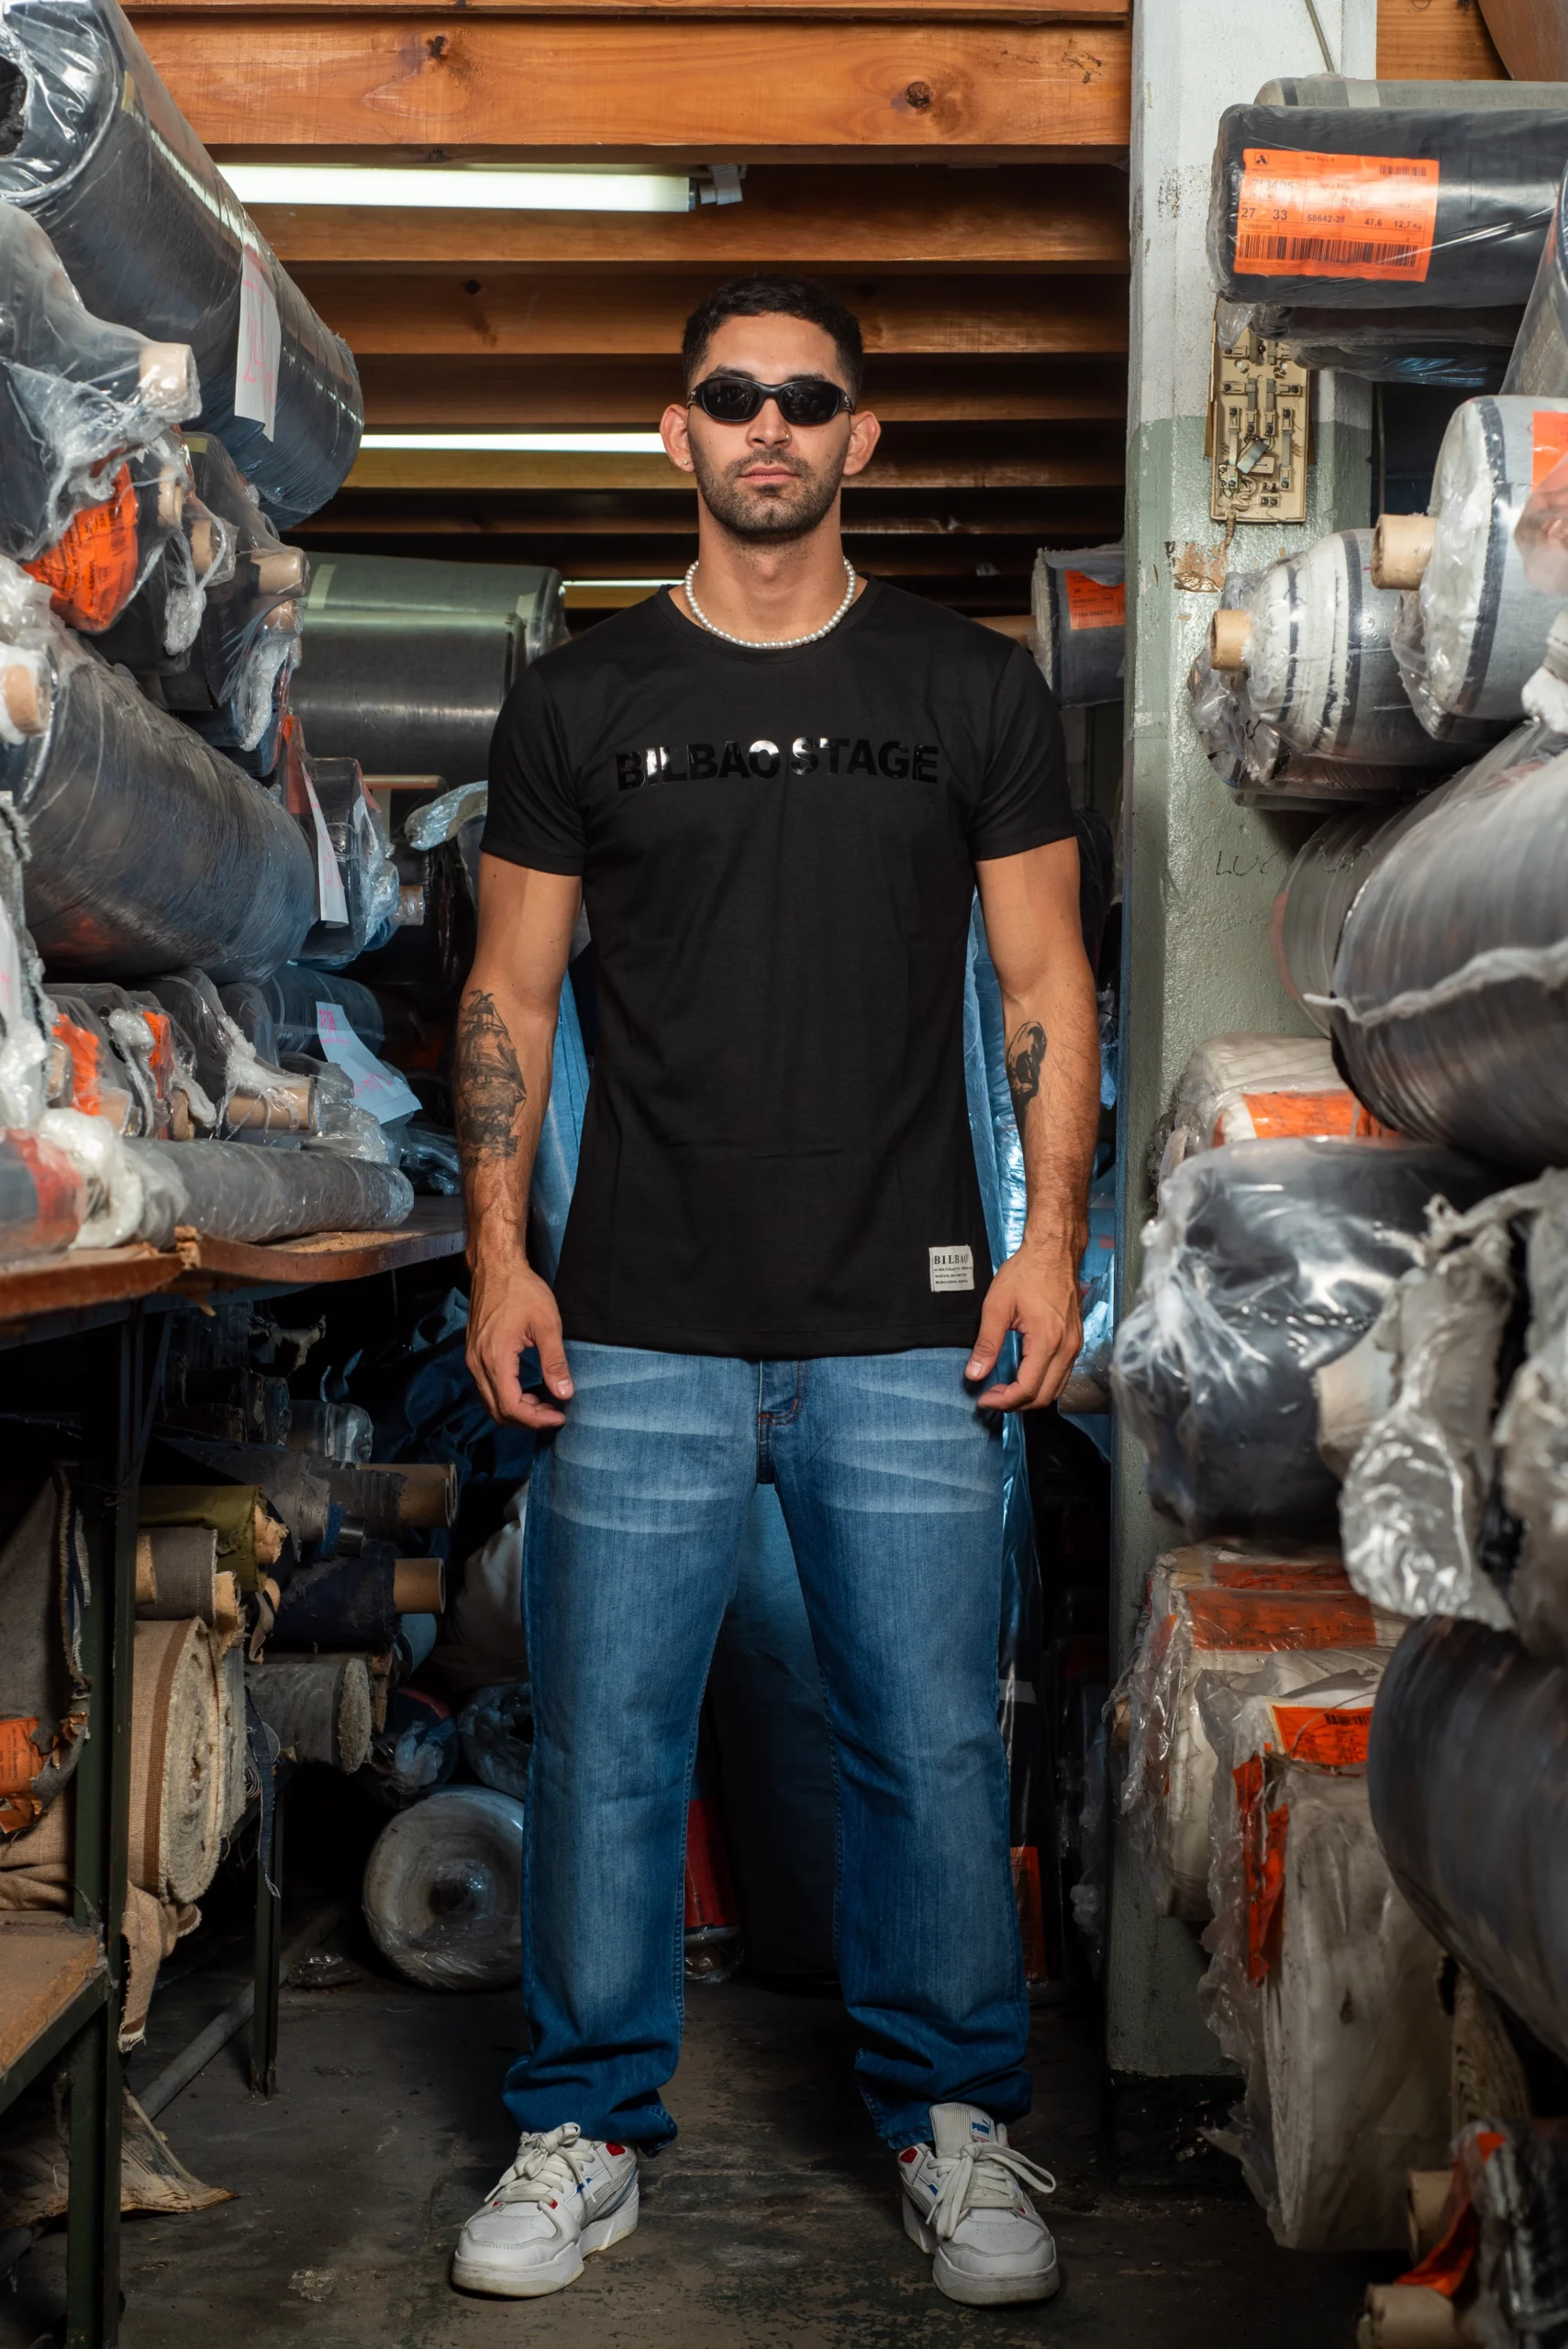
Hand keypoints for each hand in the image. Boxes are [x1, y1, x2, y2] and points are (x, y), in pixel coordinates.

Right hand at [466, 1246, 574, 1428]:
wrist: (495, 1267)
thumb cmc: (522, 1290)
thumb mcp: (547, 1324)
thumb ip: (555, 1362)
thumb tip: (565, 1393)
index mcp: (496, 1358)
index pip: (511, 1406)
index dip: (536, 1419)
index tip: (560, 1415)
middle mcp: (478, 1364)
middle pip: (497, 1411)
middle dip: (527, 1420)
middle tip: (554, 1413)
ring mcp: (472, 1360)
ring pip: (490, 1402)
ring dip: (516, 1410)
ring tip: (543, 1405)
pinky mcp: (473, 1354)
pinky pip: (486, 1388)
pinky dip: (506, 1398)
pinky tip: (527, 1391)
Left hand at [965, 1238, 1084, 1411]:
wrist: (1054, 1251)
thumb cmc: (1026, 1273)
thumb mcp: (997, 1306)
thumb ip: (986, 1343)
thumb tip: (974, 1373)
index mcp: (1047, 1341)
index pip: (1027, 1389)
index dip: (1003, 1401)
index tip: (984, 1399)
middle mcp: (1067, 1348)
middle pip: (1044, 1396)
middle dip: (1016, 1404)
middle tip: (991, 1397)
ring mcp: (1075, 1345)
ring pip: (1056, 1389)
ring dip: (1030, 1397)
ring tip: (1004, 1390)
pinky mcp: (1076, 1340)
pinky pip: (1062, 1374)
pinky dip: (1043, 1384)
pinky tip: (1023, 1376)